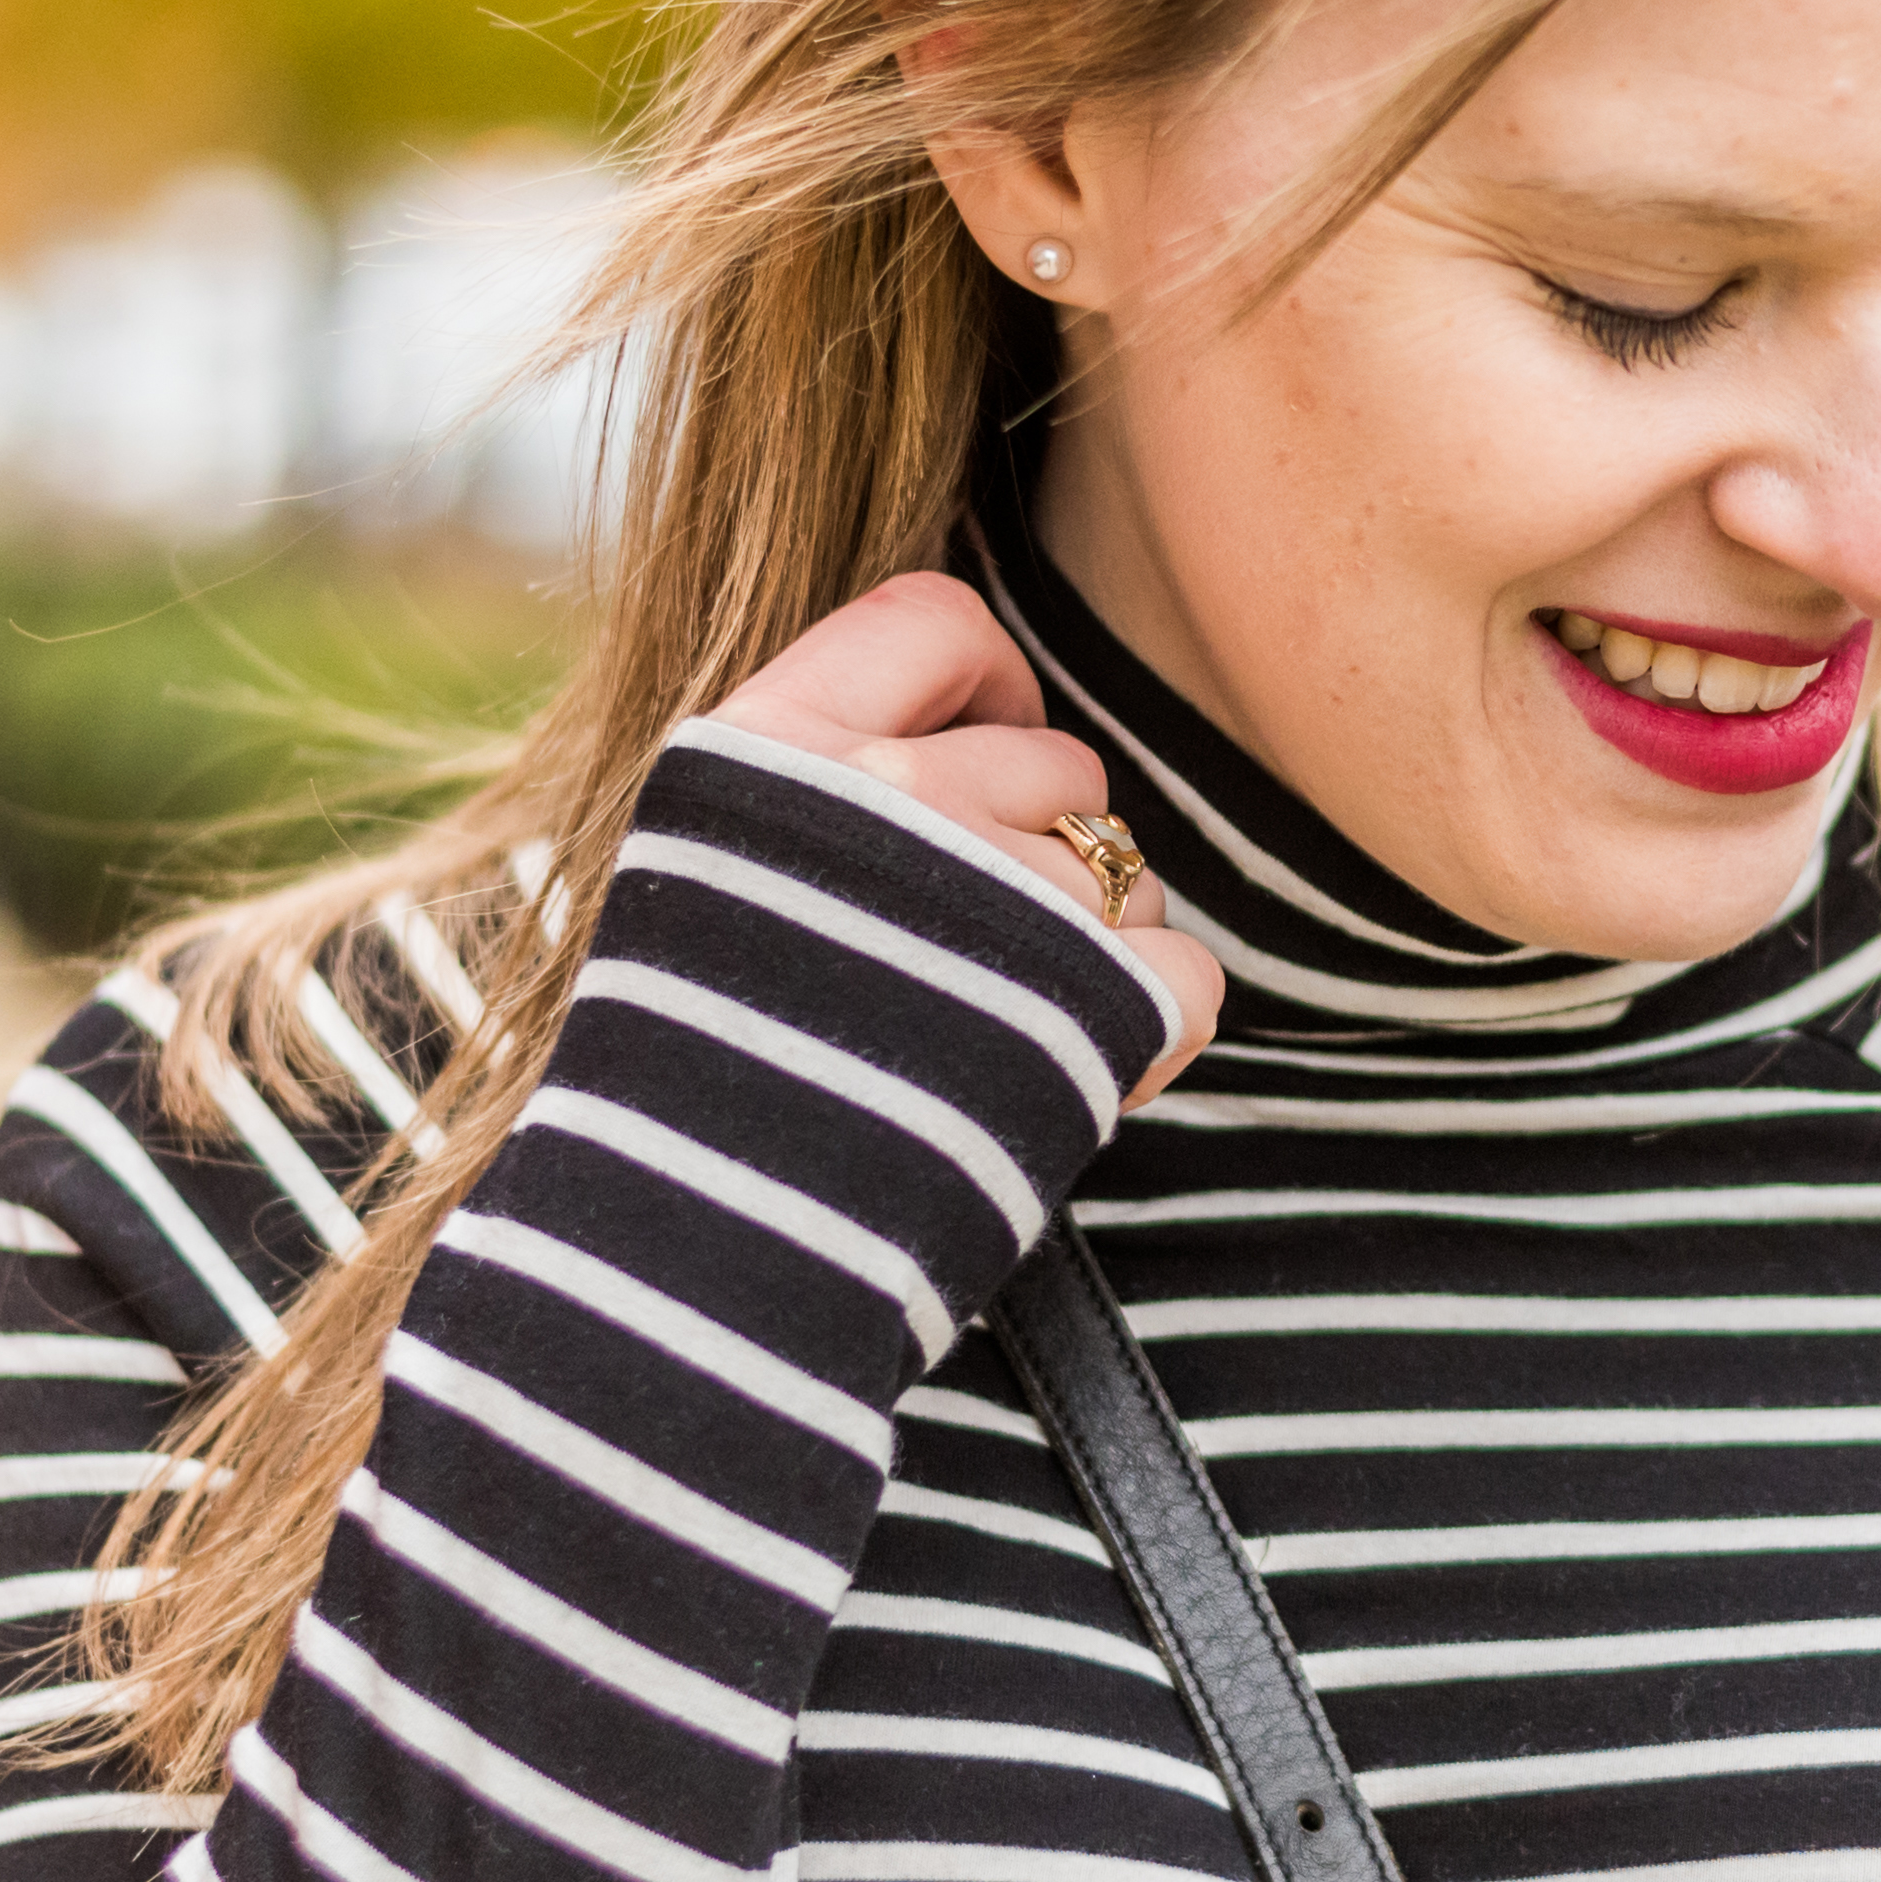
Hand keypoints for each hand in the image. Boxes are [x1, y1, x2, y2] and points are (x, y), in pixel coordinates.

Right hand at [706, 572, 1218, 1105]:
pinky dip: (1148, 1038)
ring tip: (987, 1046)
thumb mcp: (714, 882)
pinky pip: (1187, 973)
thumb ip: (828, 792)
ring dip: (1091, 955)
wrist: (693, 1261)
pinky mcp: (1099, 996)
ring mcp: (1003, 885)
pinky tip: (1059, 1088)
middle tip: (962, 971)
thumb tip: (984, 726)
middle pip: (1057, 764)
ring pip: (1127, 872)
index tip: (970, 756)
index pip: (936, 620)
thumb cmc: (699, 1085)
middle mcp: (894, 789)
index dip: (982, 685)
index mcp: (774, 742)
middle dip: (1038, 858)